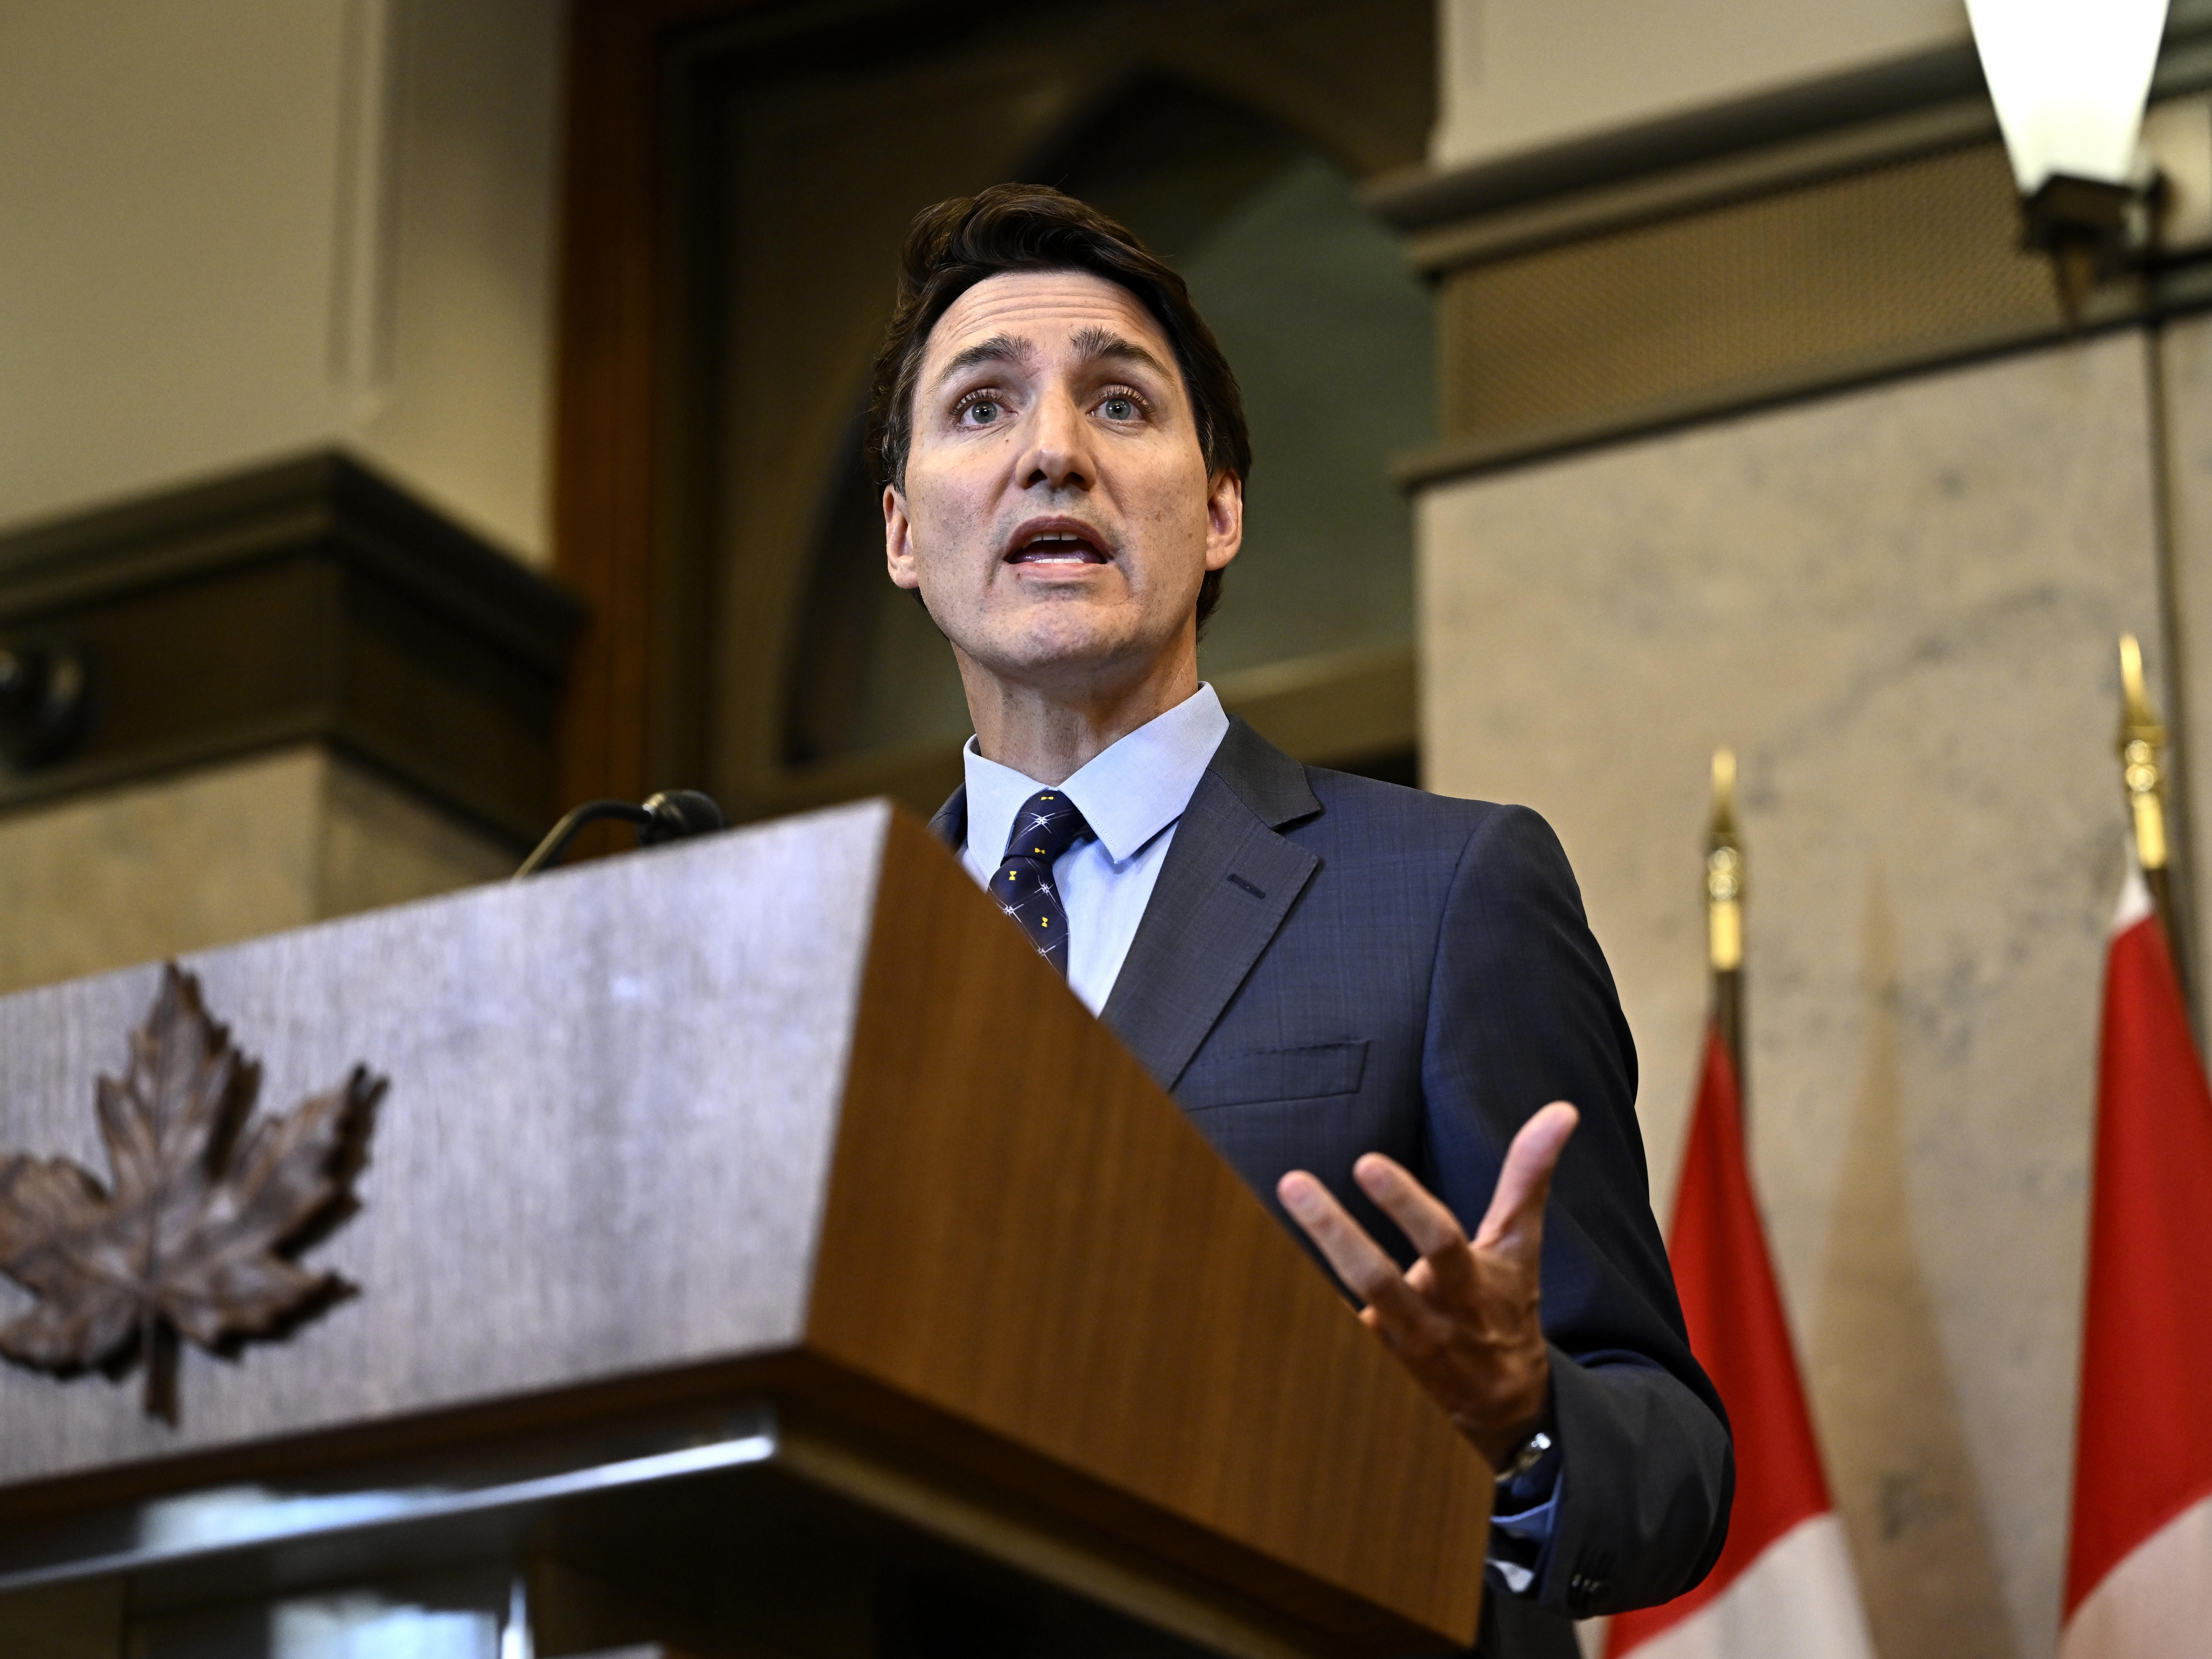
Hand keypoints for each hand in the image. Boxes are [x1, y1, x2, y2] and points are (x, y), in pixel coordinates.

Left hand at [1276, 1102, 1579, 1468]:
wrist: (1506, 1405)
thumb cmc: (1507, 1308)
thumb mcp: (1520, 1246)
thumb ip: (1529, 1177)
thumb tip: (1561, 1110)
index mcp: (1471, 1285)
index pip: (1439, 1240)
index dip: (1405, 1204)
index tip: (1366, 1163)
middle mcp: (1431, 1320)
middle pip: (1378, 1280)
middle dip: (1334, 1233)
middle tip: (1292, 1183)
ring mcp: (1396, 1350)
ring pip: (1346, 1312)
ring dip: (1307, 1265)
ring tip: (1258, 1221)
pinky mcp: (1370, 1367)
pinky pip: (1328, 1337)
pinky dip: (1295, 1308)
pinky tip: (1247, 1274)